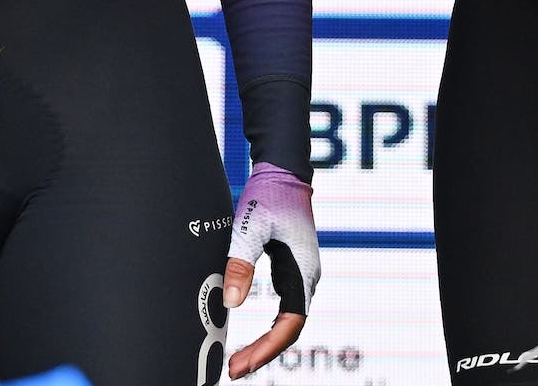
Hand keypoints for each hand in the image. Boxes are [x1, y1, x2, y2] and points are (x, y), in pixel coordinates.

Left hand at [222, 163, 319, 377]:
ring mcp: (302, 274)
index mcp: (302, 272)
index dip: (268, 348)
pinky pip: (285, 308)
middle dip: (264, 353)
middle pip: (290, 329)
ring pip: (288, 321)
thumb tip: (231, 303)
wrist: (283, 171)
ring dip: (266, 343)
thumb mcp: (248, 229)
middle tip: (234, 370)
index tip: (244, 363)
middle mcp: (307, 278)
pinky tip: (251, 337)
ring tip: (238, 360)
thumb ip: (240, 265)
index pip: (290, 325)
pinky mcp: (293, 270)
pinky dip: (268, 328)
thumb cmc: (268, 196)